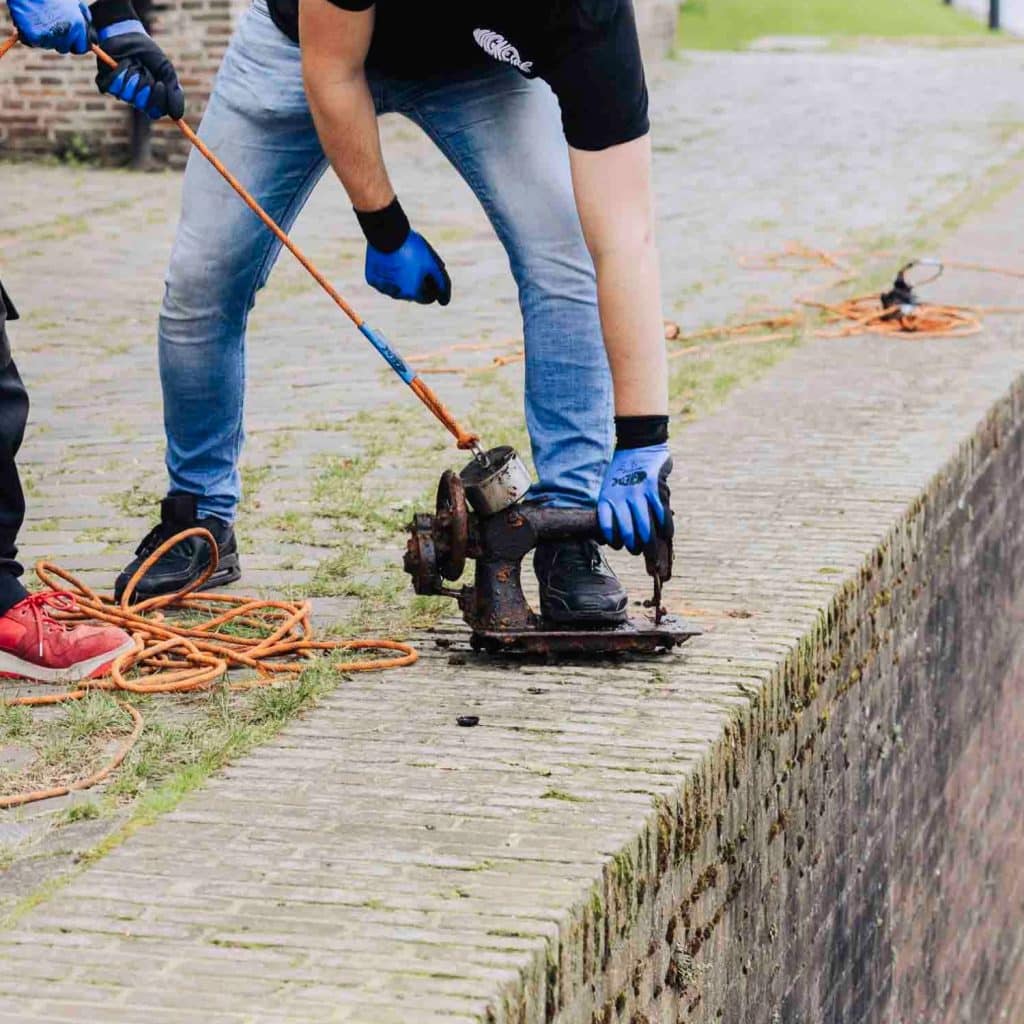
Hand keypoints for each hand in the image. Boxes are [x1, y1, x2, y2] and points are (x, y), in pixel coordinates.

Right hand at [7, 0, 91, 52]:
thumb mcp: (73, 2)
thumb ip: (84, 18)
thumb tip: (94, 39)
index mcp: (77, 25)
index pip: (80, 49)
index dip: (74, 44)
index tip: (69, 40)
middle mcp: (66, 33)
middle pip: (64, 49)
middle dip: (59, 41)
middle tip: (50, 24)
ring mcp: (50, 37)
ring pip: (49, 46)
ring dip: (45, 37)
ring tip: (40, 18)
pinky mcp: (35, 37)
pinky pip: (34, 43)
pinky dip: (32, 36)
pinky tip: (30, 21)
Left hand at [90, 0, 184, 119]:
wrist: (128, 35)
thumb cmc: (149, 54)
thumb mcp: (167, 71)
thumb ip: (175, 93)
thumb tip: (177, 117)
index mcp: (152, 99)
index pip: (155, 112)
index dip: (157, 100)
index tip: (159, 83)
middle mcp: (136, 99)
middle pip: (140, 103)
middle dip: (143, 83)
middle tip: (143, 69)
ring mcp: (121, 91)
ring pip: (126, 94)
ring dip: (131, 74)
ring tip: (132, 62)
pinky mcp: (106, 82)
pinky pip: (111, 86)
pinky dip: (118, 71)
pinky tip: (120, 62)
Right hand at [365, 232, 450, 305]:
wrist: (386, 231)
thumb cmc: (412, 247)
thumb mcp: (431, 263)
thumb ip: (442, 282)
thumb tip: (445, 302)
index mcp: (412, 292)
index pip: (427, 298)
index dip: (432, 286)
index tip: (431, 274)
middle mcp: (396, 294)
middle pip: (411, 293)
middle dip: (416, 283)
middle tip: (416, 264)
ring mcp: (382, 287)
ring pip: (395, 288)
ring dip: (401, 280)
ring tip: (404, 261)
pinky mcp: (372, 279)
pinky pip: (382, 280)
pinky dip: (387, 274)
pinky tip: (391, 261)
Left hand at [597, 443, 672, 554]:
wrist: (638, 445)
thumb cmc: (622, 472)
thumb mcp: (609, 487)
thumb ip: (612, 507)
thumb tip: (612, 534)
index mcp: (607, 498)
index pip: (607, 528)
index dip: (614, 541)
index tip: (619, 545)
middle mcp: (620, 498)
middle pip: (628, 533)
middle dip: (635, 547)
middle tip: (639, 551)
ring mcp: (637, 494)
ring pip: (644, 527)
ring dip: (650, 542)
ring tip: (652, 549)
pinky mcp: (653, 488)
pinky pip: (660, 514)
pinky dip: (665, 527)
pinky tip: (666, 533)